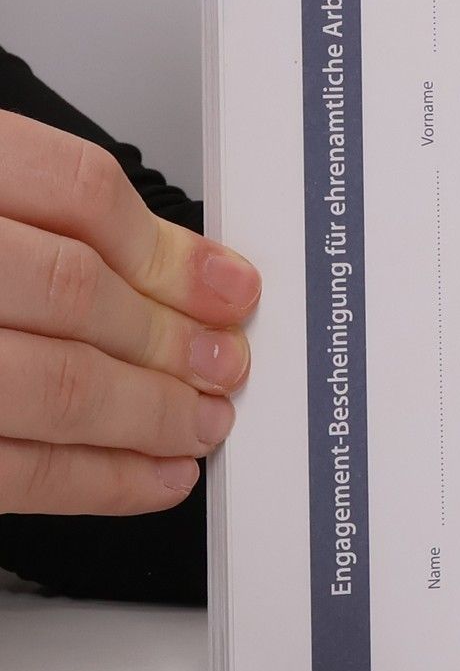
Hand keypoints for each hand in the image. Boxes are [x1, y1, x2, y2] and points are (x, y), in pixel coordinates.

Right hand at [0, 111, 259, 515]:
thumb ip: (34, 217)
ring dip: (149, 412)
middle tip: (224, 362)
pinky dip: (94, 480)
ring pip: (51, 384)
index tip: (227, 284)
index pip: (74, 191)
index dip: (168, 247)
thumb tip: (168, 264)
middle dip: (170, 337)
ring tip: (200, 422)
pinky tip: (147, 477)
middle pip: (72, 290)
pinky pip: (7, 472)